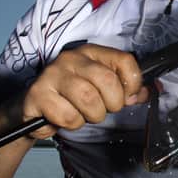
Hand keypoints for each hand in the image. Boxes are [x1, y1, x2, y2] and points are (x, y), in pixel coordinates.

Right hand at [22, 43, 148, 137]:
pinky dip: (70, 124)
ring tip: (81, 114)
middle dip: (111, 104)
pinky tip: (62, 118)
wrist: (32, 109)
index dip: (132, 84)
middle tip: (101, 110)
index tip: (126, 97)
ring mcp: (53, 74)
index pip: (125, 61)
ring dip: (90, 116)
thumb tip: (145, 93)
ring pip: (89, 100)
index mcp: (91, 53)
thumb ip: (124, 90)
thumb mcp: (99, 90)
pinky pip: (68, 116)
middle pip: (108, 81)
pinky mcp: (38, 94)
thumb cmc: (69, 98)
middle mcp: (71, 59)